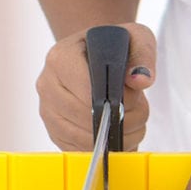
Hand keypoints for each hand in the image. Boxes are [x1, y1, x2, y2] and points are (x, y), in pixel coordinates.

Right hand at [36, 22, 155, 150]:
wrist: (94, 55)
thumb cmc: (113, 46)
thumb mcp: (135, 38)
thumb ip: (143, 55)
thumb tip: (141, 81)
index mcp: (61, 58)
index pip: (89, 91)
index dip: (119, 100)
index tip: (136, 96)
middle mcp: (47, 85)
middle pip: (86, 118)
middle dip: (123, 120)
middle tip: (140, 111)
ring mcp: (47, 111)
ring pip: (85, 139)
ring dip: (118, 137)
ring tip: (132, 121)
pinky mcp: (54, 132)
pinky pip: (81, 151)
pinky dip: (105, 148)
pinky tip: (118, 132)